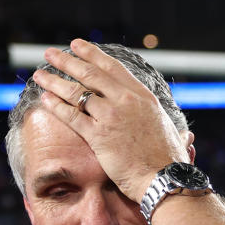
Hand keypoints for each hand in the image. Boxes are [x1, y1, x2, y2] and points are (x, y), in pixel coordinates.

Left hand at [31, 39, 188, 201]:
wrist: (165, 179)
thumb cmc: (170, 162)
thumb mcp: (173, 135)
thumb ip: (172, 130)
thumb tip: (186, 136)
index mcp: (143, 96)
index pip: (112, 68)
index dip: (92, 54)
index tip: (77, 45)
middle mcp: (126, 100)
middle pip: (90, 74)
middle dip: (67, 61)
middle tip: (50, 53)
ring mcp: (111, 117)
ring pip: (76, 93)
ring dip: (54, 81)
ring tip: (38, 74)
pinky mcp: (99, 136)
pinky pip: (72, 116)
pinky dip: (56, 106)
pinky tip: (44, 99)